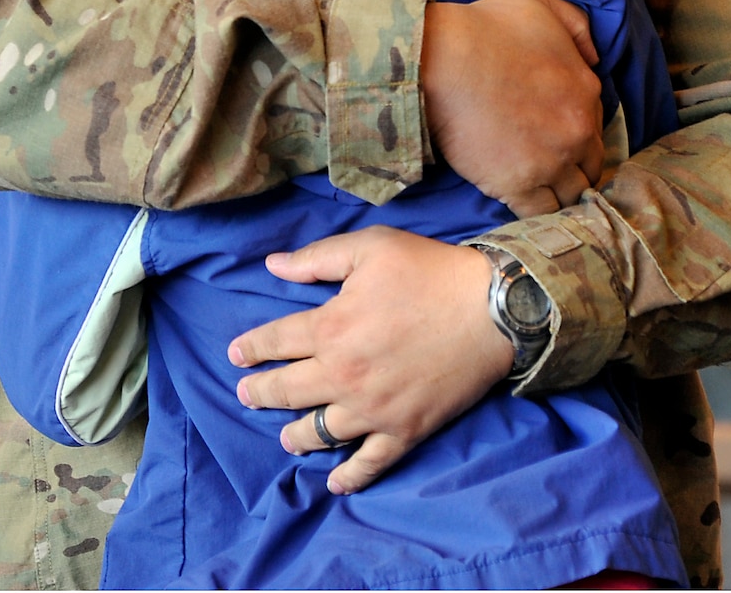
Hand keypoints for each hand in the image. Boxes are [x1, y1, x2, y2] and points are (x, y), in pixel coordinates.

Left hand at [229, 227, 513, 494]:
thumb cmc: (430, 271)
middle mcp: (342, 375)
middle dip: (259, 393)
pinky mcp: (403, 430)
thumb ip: (317, 258)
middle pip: (286, 392)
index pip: (274, 342)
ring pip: (318, 434)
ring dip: (294, 436)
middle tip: (247, 395)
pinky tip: (335, 482)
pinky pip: (369, 464)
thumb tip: (272, 265)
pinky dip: (349, 477)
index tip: (237, 355)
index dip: (250, 349)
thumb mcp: (371, 247)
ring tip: (286, 437)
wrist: (492, 308)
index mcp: (330, 327)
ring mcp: (372, 409)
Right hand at [421, 0, 604, 216]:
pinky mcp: (519, 186)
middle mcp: (577, 132)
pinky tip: (525, 204)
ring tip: (541, 191)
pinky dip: (537, 212)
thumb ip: (578, 28)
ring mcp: (551, 163)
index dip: (577, 133)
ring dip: (560, 193)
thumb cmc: (486, 28)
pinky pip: (541, 213)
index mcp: (587, 92)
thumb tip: (594, 59)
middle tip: (550, 166)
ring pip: (572, 195)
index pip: (596, 127)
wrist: (442, 60)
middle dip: (575, 167)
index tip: (558, 136)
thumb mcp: (541, 5)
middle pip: (591, 166)